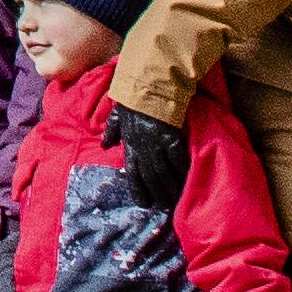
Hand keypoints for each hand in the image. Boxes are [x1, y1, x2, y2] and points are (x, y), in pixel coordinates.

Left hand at [110, 101, 188, 215]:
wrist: (149, 84)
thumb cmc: (133, 99)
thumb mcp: (118, 114)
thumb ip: (112, 131)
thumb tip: (105, 146)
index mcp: (129, 144)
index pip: (132, 173)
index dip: (138, 190)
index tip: (144, 203)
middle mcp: (142, 148)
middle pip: (149, 178)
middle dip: (157, 194)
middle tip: (164, 208)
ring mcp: (157, 144)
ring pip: (163, 172)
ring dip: (170, 188)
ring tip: (176, 200)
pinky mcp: (172, 138)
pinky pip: (177, 159)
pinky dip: (182, 171)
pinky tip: (186, 181)